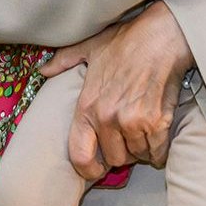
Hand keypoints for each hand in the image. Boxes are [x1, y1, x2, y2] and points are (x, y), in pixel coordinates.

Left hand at [52, 1, 193, 179]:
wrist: (162, 35)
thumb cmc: (127, 41)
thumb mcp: (90, 47)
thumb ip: (64, 61)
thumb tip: (43, 70)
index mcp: (87, 106)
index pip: (79, 155)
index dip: (89, 169)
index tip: (98, 169)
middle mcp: (107, 118)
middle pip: (115, 158)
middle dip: (122, 151)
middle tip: (129, 137)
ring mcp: (132, 122)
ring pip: (137, 155)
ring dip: (142, 148)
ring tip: (145, 130)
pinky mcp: (157, 122)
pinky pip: (158, 152)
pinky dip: (160, 148)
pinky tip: (159, 133)